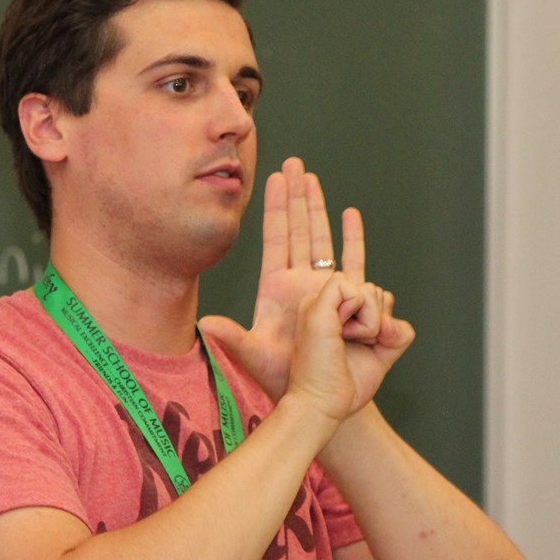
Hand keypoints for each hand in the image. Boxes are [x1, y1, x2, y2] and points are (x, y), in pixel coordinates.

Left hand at [200, 157, 410, 403]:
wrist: (320, 396)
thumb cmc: (284, 378)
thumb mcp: (253, 355)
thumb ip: (232, 337)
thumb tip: (205, 322)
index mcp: (276, 289)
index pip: (275, 239)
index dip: (275, 208)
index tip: (274, 178)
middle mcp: (301, 282)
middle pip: (300, 229)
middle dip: (298, 195)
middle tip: (296, 163)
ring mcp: (326, 288)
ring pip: (323, 239)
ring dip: (320, 209)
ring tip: (315, 181)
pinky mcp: (351, 300)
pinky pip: (354, 262)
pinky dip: (352, 238)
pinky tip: (351, 216)